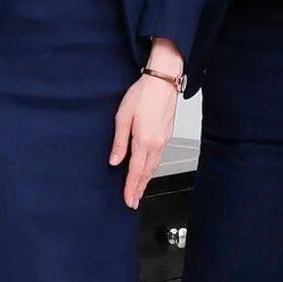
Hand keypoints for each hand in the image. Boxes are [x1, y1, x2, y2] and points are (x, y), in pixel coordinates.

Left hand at [109, 38, 182, 208]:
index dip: (131, 188)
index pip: (136, 171)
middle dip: (140, 188)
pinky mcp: (168, 133)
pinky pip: (160, 156)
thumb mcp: (123, 116)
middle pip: (147, 172)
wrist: (163, 80)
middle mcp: (157, 143)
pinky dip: (153, 166)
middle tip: (133, 201)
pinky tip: (149, 167)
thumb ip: (119, 142)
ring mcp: (164, 138)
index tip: (128, 200)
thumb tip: (114, 161)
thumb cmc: (143, 94)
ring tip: (140, 189)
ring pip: (155, 165)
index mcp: (144, 140)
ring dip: (146, 179)